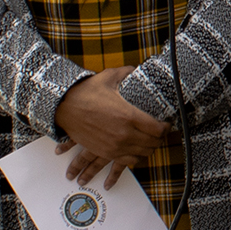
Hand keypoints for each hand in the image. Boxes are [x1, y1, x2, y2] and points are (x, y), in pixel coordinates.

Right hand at [53, 67, 169, 189]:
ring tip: (151, 140)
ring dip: (150, 148)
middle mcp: (124, 134)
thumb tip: (137, 68)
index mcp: (129, 116)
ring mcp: (114, 146)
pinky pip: (128, 161)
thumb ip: (127, 72)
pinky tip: (137, 150)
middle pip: (153, 143)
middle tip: (161, 132)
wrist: (64, 108)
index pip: (158, 129)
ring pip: (142, 153)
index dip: (166, 127)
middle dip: (160, 138)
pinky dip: (136, 157)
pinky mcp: (105, 152)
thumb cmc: (86, 92)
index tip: (167, 123)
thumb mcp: (109, 77)